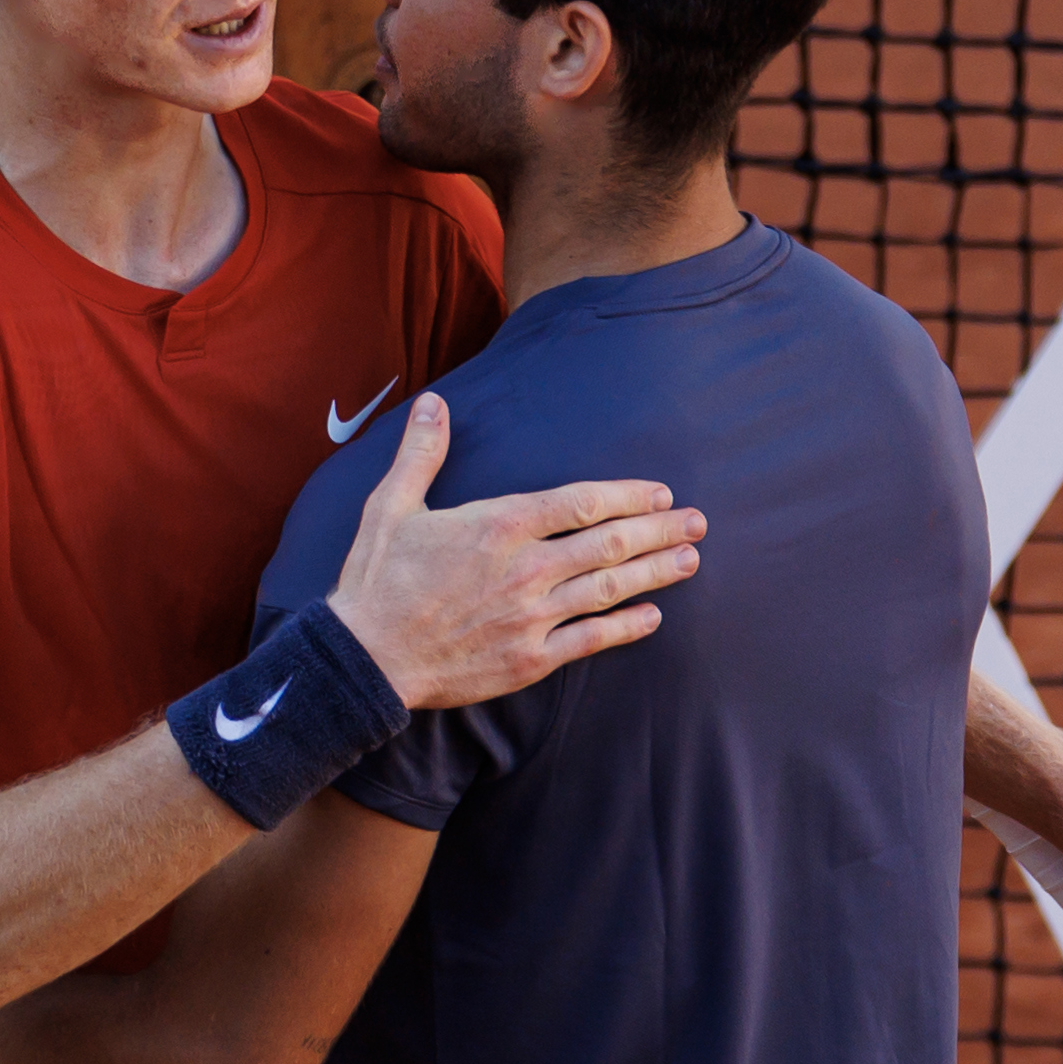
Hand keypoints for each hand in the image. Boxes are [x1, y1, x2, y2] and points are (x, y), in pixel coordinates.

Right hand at [326, 392, 702, 710]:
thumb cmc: (377, 580)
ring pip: (609, 589)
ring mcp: (531, 617)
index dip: (627, 496)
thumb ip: (421, 453)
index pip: (581, 503)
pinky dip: (627, 627)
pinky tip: (653, 617)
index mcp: (499, 525)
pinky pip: (591, 641)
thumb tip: (433, 403)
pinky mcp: (529, 660)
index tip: (659, 493)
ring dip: (656, 573)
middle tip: (697, 522)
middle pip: (609, 544)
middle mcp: (526, 569)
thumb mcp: (390, 506)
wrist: (365, 658)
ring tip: (691, 560)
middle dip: (659, 530)